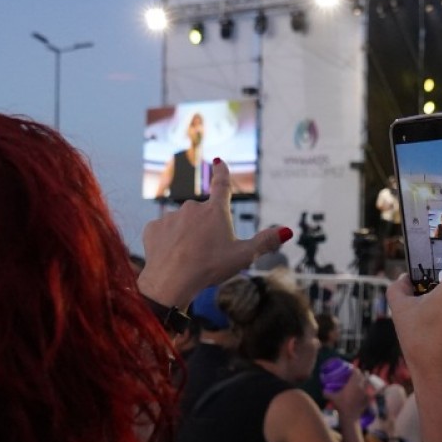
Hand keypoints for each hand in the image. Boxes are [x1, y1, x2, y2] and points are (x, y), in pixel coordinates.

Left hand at [138, 159, 288, 308]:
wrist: (172, 280)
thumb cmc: (210, 267)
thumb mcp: (243, 256)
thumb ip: (265, 242)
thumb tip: (288, 231)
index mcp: (215, 211)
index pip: (221, 185)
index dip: (222, 172)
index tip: (219, 161)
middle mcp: (192, 207)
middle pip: (202, 215)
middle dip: (205, 229)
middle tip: (208, 253)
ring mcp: (171, 216)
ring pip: (182, 225)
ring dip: (186, 237)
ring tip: (189, 259)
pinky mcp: (153, 228)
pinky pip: (164, 233)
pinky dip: (168, 242)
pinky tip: (171, 257)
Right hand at [331, 366, 369, 421]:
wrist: (350, 416)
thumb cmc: (341, 405)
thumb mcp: (332, 398)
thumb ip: (326, 393)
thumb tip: (322, 390)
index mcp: (353, 383)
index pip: (357, 372)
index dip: (355, 370)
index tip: (353, 370)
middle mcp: (361, 386)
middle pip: (364, 375)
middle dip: (362, 374)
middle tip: (358, 376)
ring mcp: (366, 392)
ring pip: (370, 382)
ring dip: (368, 380)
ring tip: (365, 381)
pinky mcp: (369, 398)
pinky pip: (373, 391)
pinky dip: (372, 390)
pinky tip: (369, 390)